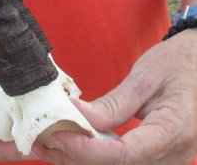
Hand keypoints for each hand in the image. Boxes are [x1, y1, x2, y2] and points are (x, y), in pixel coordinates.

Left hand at [43, 30, 196, 163]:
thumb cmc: (177, 64)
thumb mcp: (144, 78)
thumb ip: (113, 104)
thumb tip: (76, 114)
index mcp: (174, 130)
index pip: (124, 154)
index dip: (86, 150)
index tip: (56, 136)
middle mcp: (175, 155)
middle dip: (77, 158)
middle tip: (42, 142)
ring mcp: (170, 160)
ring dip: (83, 160)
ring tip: (50, 144)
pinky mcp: (160, 157)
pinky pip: (125, 163)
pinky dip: (96, 156)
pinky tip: (75, 144)